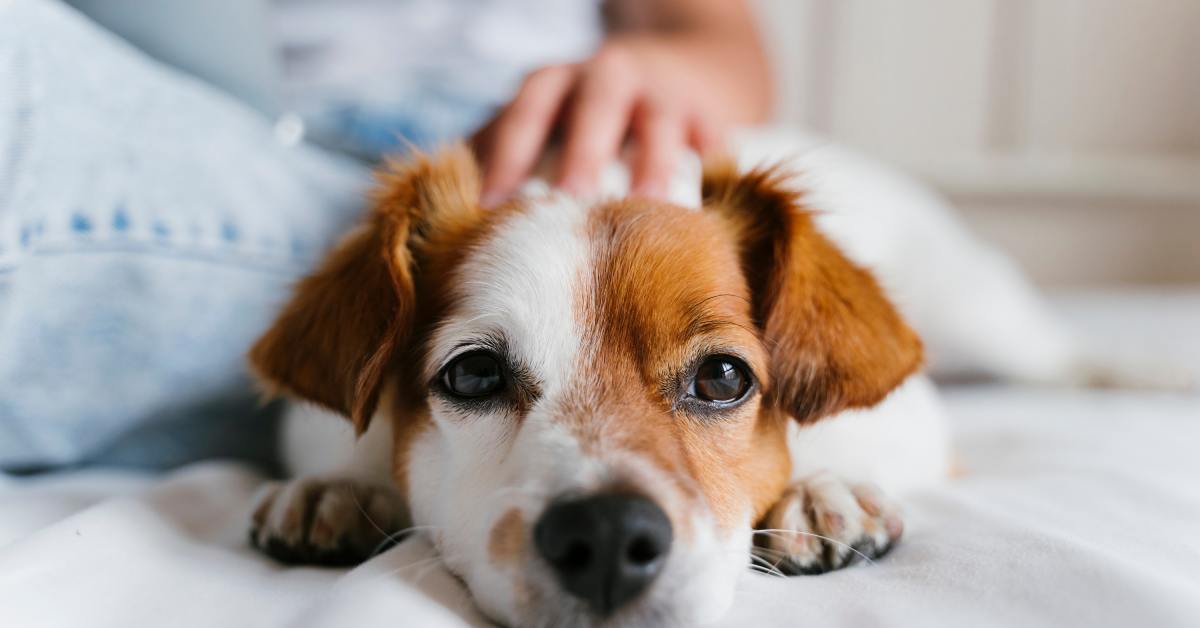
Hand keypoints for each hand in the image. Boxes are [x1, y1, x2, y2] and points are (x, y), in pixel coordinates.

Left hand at [474, 34, 762, 206]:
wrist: (676, 71)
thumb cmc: (583, 118)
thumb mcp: (539, 123)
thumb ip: (498, 156)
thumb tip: (441, 219)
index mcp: (556, 82)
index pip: (526, 113)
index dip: (508, 156)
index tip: (490, 207)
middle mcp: (609, 76)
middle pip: (594, 108)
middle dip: (582, 154)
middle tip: (571, 203)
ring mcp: (664, 92)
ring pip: (660, 122)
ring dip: (653, 163)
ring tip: (648, 208)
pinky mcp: (710, 114)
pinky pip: (713, 140)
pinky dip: (711, 168)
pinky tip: (707, 208)